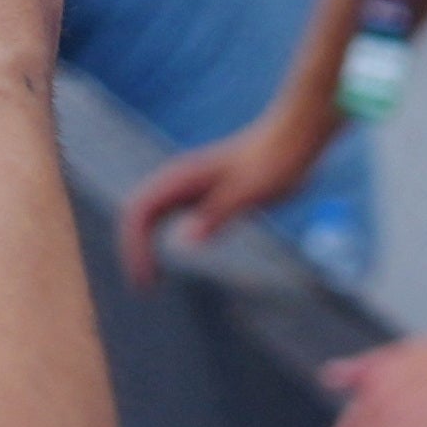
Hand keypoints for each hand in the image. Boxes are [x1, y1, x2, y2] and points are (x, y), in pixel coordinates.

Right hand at [116, 107, 327, 288]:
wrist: (293, 139)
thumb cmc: (275, 164)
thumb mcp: (250, 192)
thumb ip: (217, 214)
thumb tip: (185, 243)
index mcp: (180, 178)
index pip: (139, 214)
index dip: (135, 247)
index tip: (148, 280)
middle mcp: (176, 180)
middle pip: (137, 215)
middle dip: (133, 250)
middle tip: (145, 287)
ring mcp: (187, 184)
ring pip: (148, 215)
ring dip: (142, 245)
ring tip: (151, 277)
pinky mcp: (202, 191)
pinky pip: (167, 215)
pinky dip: (158, 237)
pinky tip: (170, 253)